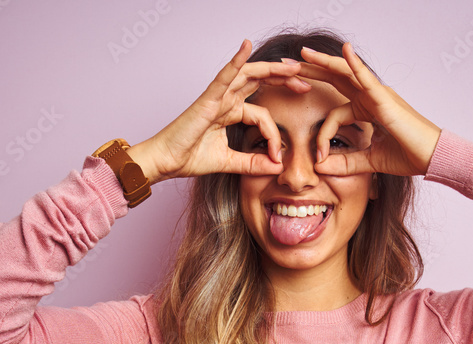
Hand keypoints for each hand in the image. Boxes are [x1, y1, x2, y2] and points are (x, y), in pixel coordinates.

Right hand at [126, 40, 311, 183]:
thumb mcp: (229, 163)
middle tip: (306, 82)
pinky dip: (236, 60)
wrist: (166, 162)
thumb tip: (276, 167)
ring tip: (292, 66)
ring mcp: (217, 97)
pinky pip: (225, 75)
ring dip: (272, 69)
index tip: (277, 156)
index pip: (262, 115)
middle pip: (260, 83)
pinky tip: (246, 46)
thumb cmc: (189, 158)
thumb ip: (252, 163)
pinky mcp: (208, 98)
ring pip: (249, 75)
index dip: (274, 134)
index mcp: (230, 113)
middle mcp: (225, 100)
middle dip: (284, 81)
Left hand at [293, 43, 441, 176]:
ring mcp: (378, 94)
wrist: (432, 158)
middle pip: (334, 80)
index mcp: (367, 110)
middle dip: (310, 71)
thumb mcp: (369, 162)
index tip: (317, 158)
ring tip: (303, 53)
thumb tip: (320, 168)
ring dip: (323, 62)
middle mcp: (370, 97)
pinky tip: (345, 50)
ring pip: (345, 73)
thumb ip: (345, 163)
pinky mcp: (385, 98)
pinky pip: (367, 77)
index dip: (322, 135)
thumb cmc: (408, 156)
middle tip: (286, 66)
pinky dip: (355, 64)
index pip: (334, 113)